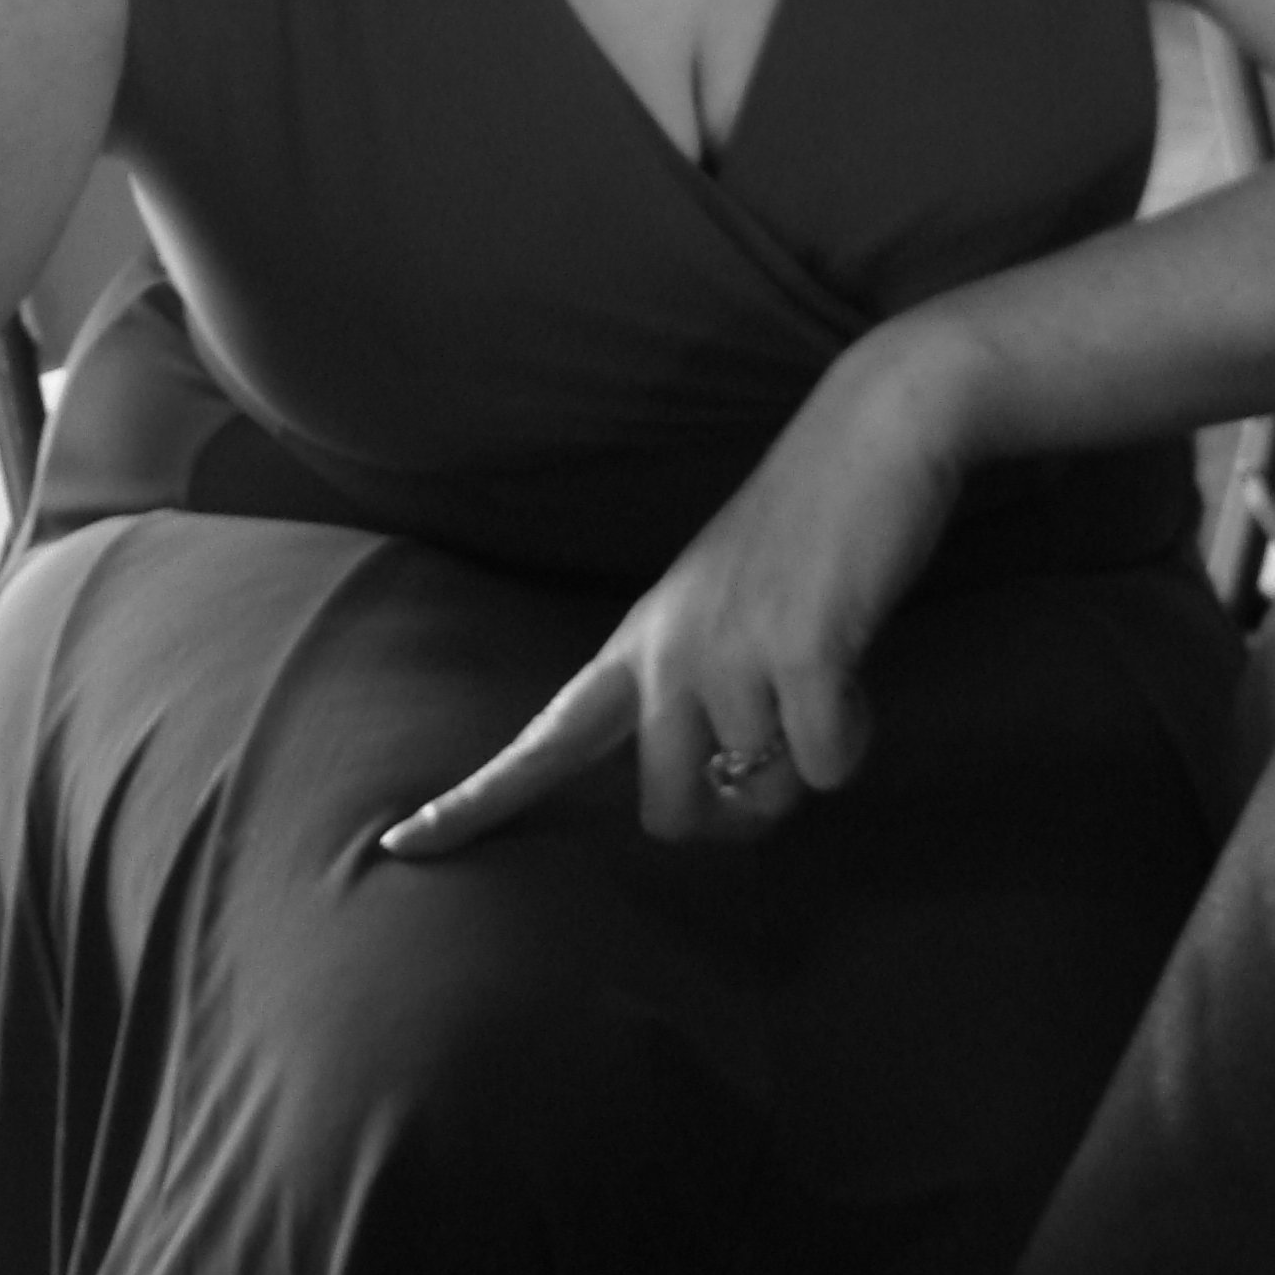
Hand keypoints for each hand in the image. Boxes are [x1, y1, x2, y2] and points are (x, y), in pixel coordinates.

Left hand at [380, 322, 974, 856]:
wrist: (875, 430)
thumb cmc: (811, 524)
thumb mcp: (724, 604)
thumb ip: (699, 685)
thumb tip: (724, 788)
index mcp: (638, 640)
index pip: (541, 738)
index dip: (475, 800)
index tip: (399, 844)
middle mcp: (665, 653)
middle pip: (671, 812)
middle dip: (735, 812)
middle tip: (784, 755)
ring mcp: (726, 653)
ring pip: (765, 793)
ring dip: (810, 757)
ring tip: (828, 668)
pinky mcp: (797, 655)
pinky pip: (827, 769)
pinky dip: (854, 739)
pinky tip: (856, 669)